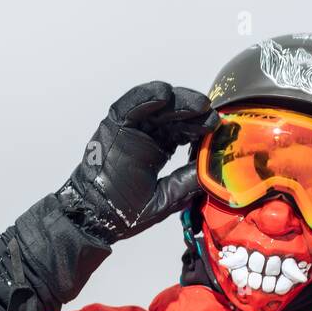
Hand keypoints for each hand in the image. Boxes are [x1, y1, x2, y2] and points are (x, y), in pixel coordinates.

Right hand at [59, 82, 218, 244]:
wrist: (95, 216)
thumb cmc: (125, 211)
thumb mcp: (166, 197)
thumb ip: (187, 182)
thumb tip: (213, 170)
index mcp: (159, 149)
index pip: (184, 130)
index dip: (200, 126)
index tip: (216, 126)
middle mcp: (146, 134)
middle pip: (173, 113)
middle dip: (193, 111)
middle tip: (210, 113)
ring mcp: (130, 127)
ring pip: (156, 105)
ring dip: (178, 100)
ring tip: (197, 104)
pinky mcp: (114, 124)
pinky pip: (130, 105)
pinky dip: (146, 96)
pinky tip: (164, 94)